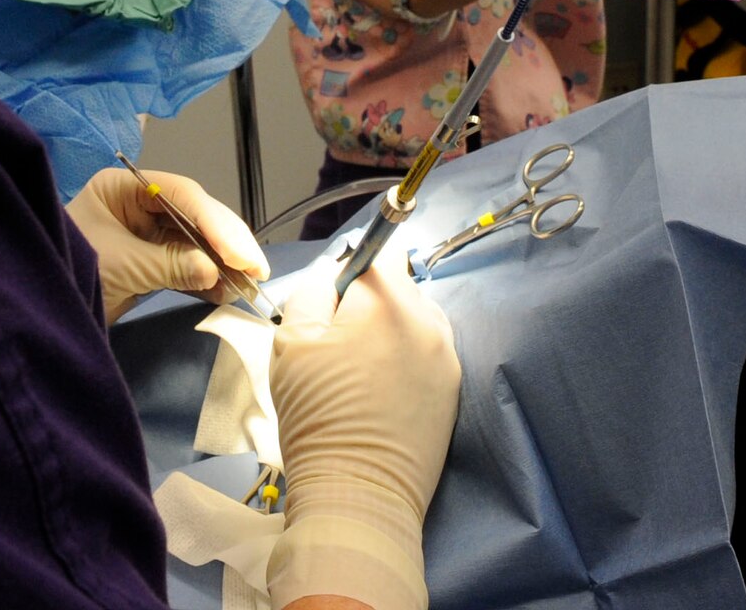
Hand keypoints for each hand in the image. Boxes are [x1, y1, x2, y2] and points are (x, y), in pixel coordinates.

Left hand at [63, 167, 267, 323]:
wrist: (31, 307)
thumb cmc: (65, 267)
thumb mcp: (120, 264)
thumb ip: (169, 264)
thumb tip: (214, 271)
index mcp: (123, 187)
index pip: (182, 195)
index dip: (216, 223)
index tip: (240, 253)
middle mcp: (136, 204)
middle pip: (194, 217)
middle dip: (226, 244)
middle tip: (256, 270)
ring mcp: (142, 234)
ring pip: (194, 242)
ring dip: (221, 264)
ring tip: (247, 286)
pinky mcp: (145, 263)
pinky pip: (183, 266)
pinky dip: (204, 280)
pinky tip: (225, 292)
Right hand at [266, 250, 459, 609]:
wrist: (357, 492)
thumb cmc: (317, 413)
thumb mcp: (292, 340)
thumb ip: (313, 290)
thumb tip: (334, 276)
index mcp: (389, 300)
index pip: (379, 253)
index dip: (350, 270)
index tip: (331, 304)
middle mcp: (429, 321)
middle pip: (398, 288)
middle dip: (368, 306)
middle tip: (337, 347)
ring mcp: (447, 358)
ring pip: (414, 322)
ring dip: (391, 334)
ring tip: (361, 375)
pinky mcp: (453, 391)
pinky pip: (427, 356)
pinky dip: (406, 363)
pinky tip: (382, 395)